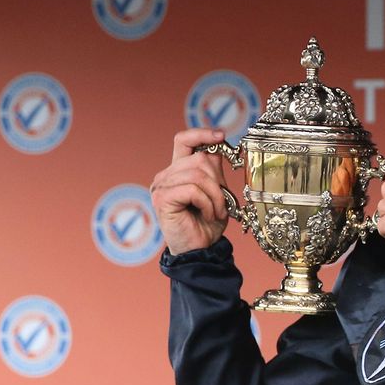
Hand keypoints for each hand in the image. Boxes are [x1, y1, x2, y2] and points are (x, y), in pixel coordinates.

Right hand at [150, 128, 230, 254]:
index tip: (221, 136)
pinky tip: (208, 214)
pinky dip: (207, 202)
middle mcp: (166, 176)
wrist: (199, 250)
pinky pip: (193, 189)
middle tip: (223, 203)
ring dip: (216, 195)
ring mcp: (161, 186)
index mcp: (178, 171)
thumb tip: (219, 147)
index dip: (201, 134)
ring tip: (216, 211)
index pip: (184, 140)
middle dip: (218, 181)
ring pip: (199, 175)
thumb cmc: (206, 224)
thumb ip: (213, 170)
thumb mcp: (216, 192)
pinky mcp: (162, 198)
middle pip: (199, 159)